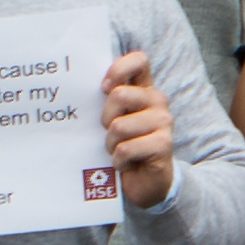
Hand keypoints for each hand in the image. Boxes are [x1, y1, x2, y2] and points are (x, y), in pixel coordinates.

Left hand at [102, 52, 175, 208]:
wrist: (145, 183)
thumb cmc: (125, 147)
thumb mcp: (115, 120)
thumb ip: (109, 100)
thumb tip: (81, 84)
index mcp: (144, 90)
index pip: (139, 60)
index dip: (119, 69)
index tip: (105, 88)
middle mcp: (157, 101)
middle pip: (119, 95)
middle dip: (106, 119)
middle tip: (110, 134)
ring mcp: (163, 122)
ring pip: (119, 126)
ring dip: (111, 145)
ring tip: (119, 152)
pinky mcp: (163, 144)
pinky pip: (126, 148)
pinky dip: (119, 161)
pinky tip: (127, 164)